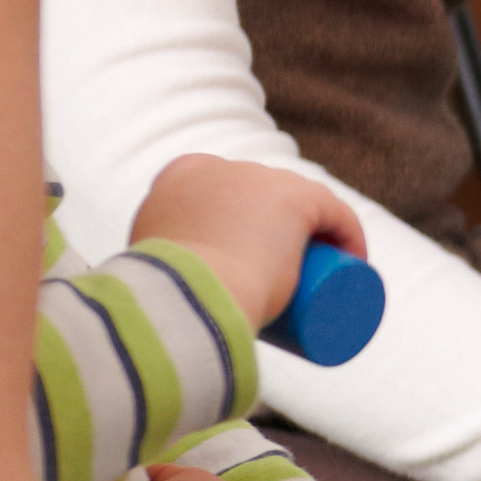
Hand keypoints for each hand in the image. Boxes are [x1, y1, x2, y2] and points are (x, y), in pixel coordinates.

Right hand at [129, 150, 362, 332]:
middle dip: (280, 231)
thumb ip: (124, 288)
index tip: (250, 267)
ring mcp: (261, 177)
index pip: (222, 193)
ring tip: (319, 277)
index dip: (244, 225)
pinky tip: (356, 260)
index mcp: (177, 176)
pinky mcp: (297, 195)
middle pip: (264, 198)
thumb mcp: (134, 283)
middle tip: (286, 282)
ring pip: (301, 204)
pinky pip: (334, 212)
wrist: (187, 300)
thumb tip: (123, 314)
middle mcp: (222, 166)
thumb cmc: (158, 303)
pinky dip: (349, 235)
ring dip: (317, 232)